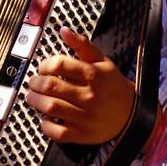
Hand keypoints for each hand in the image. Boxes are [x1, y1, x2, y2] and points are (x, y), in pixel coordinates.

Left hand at [24, 28, 135, 144]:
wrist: (133, 114)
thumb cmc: (114, 86)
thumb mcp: (102, 61)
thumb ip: (82, 45)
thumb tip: (64, 31)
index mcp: (93, 74)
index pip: (59, 65)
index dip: (44, 65)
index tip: (42, 68)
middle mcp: (89, 95)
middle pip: (51, 86)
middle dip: (35, 83)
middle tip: (33, 83)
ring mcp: (85, 116)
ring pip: (50, 107)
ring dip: (35, 101)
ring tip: (33, 97)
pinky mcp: (83, 134)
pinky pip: (57, 132)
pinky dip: (46, 125)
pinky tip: (45, 118)